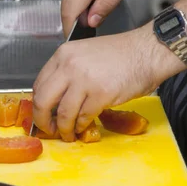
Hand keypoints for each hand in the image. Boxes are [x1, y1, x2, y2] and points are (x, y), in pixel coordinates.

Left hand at [32, 24, 183, 141]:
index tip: (42, 113)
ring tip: (67, 134)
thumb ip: (70, 72)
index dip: (38, 104)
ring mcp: (84, 80)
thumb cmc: (123, 53)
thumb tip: (59, 97)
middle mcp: (70, 65)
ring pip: (63, 113)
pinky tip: (83, 128)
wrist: (148, 51)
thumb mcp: (87, 54)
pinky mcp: (100, 94)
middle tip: (47, 128)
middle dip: (42, 120)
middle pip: (43, 100)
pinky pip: (83, 117)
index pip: (39, 84)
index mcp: (64, 53)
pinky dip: (81, 126)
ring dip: (63, 129)